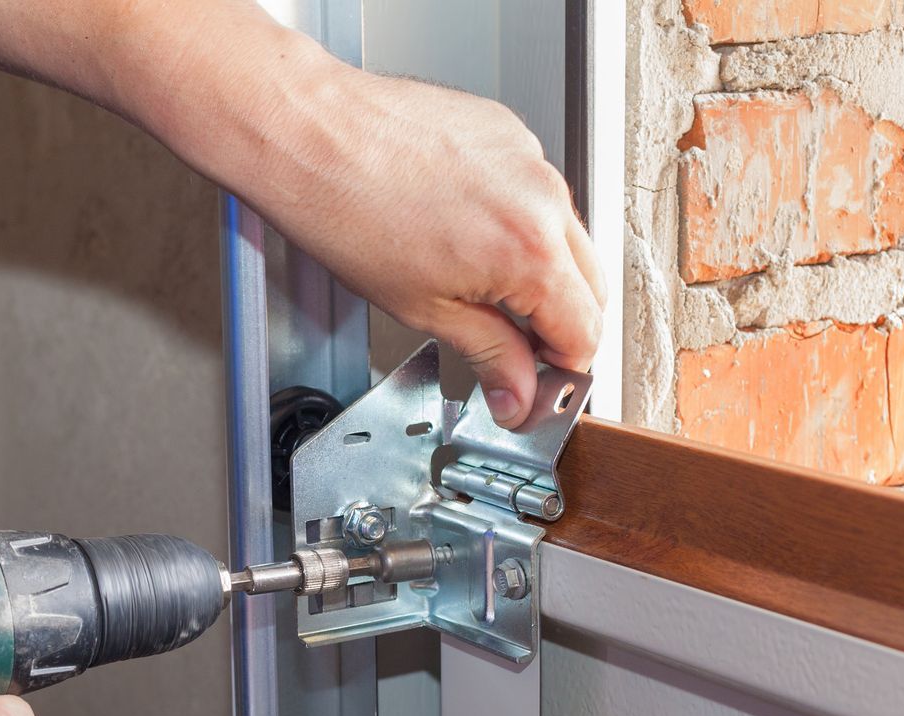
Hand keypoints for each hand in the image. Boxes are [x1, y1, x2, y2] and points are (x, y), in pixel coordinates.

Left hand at [146, 24, 605, 426]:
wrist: (313, 137)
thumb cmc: (347, 213)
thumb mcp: (424, 310)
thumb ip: (488, 354)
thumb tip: (516, 393)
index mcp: (531, 252)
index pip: (585, 333)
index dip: (561, 373)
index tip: (534, 388)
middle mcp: (543, 199)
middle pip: (591, 287)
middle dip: (560, 328)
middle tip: (514, 354)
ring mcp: (530, 159)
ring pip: (567, 238)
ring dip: (542, 276)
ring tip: (480, 292)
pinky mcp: (509, 133)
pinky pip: (536, 194)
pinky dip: (519, 225)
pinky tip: (465, 236)